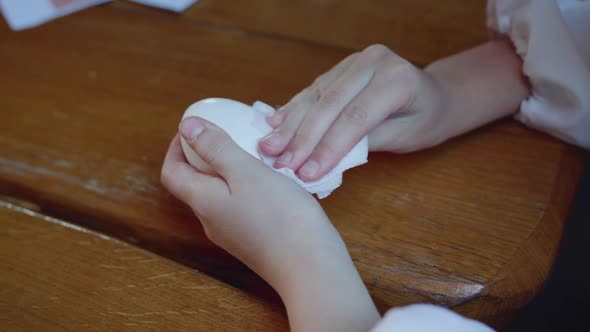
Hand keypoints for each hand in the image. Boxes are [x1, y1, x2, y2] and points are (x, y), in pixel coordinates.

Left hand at [161, 117, 343, 285]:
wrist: (311, 267)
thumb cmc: (280, 216)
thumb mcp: (246, 171)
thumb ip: (216, 147)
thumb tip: (185, 126)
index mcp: (203, 202)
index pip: (172, 172)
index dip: (176, 147)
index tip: (196, 127)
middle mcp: (212, 220)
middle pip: (195, 183)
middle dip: (205, 154)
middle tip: (230, 133)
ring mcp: (233, 233)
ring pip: (221, 193)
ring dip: (230, 169)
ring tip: (255, 151)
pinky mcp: (253, 239)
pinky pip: (241, 205)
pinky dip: (248, 185)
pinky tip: (274, 178)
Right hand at [258, 44, 445, 181]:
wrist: (436, 96)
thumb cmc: (425, 120)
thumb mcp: (405, 137)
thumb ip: (367, 142)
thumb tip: (324, 158)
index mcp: (396, 79)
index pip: (355, 117)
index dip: (328, 147)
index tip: (306, 173)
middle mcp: (373, 61)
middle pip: (330, 104)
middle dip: (303, 137)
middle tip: (280, 163)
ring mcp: (355, 61)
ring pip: (317, 96)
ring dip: (291, 124)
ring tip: (269, 148)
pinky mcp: (342, 67)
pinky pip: (314, 89)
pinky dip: (293, 108)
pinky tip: (274, 123)